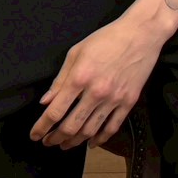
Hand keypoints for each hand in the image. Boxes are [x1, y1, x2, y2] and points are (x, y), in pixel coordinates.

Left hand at [29, 14, 167, 149]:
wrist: (142, 33)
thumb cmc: (107, 38)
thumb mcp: (77, 52)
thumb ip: (60, 79)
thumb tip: (46, 102)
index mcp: (79, 78)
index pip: (54, 112)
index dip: (41, 127)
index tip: (34, 135)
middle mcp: (96, 92)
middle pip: (70, 126)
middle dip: (55, 138)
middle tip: (49, 141)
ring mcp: (114, 98)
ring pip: (90, 130)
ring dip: (74, 142)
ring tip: (66, 144)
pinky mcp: (129, 100)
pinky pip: (113, 126)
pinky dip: (100, 139)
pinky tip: (92, 142)